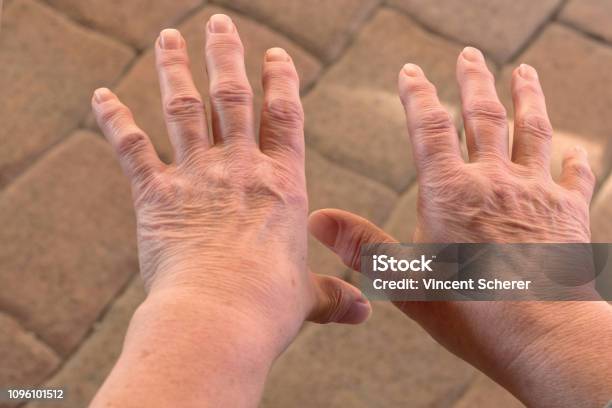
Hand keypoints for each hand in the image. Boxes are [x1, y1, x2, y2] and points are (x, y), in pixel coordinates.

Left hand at [90, 14, 369, 406]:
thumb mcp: (308, 298)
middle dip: (227, 54)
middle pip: (233, 95)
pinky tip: (101, 95)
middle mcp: (240, 168)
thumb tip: (365, 313)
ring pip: (185, 107)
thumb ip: (335, 296)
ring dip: (175, 67)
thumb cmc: (268, 307)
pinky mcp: (155, 194)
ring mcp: (196, 176)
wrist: (219, 317)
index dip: (281, 80)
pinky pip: (131, 147)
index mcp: (283, 183)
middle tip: (220, 22)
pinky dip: (114, 120)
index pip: (285, 116)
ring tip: (169, 36)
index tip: (275, 55)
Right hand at [309, 47, 611, 406]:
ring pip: (532, 131)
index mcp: (450, 192)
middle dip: (474, 80)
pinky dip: (574, 160)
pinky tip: (576, 151)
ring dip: (528, 98)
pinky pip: (573, 176)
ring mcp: (534, 192)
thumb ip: (363, 245)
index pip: (429, 127)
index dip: (418, 94)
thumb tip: (317, 219)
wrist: (543, 334)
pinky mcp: (567, 212)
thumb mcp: (405, 279)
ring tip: (526, 73)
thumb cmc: (470, 311)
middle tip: (470, 54)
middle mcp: (493, 181)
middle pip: (484, 116)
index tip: (411, 71)